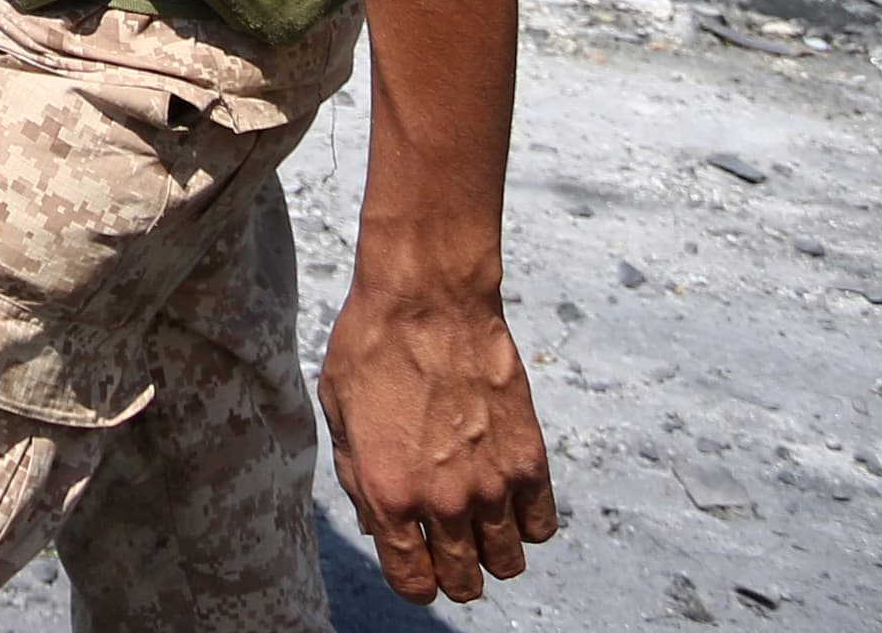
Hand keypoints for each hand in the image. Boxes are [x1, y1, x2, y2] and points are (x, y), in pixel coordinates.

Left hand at [317, 272, 558, 604]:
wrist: (428, 299)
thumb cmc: (372, 348)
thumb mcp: (339, 417)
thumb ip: (360, 480)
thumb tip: (381, 524)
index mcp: (388, 495)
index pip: (413, 582)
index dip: (413, 580)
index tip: (416, 565)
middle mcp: (444, 501)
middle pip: (464, 582)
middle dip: (453, 574)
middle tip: (449, 547)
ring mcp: (492, 483)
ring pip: (508, 562)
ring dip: (493, 552)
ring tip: (479, 523)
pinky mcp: (529, 459)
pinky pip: (542, 524)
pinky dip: (527, 521)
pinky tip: (508, 497)